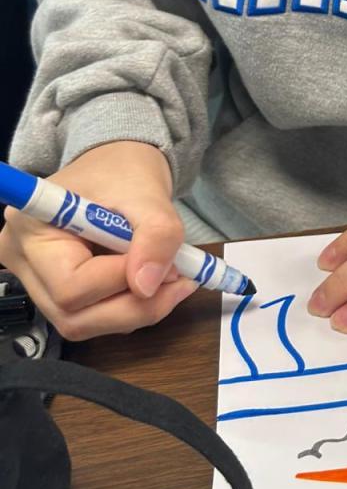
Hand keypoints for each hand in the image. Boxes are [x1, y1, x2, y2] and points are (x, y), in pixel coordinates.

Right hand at [0, 142, 195, 340]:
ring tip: (173, 278)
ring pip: (84, 324)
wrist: (118, 164)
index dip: (121, 282)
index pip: (70, 285)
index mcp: (31, 229)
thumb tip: (147, 287)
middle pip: (73, 316)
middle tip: (181, 280)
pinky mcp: (57, 291)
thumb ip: (156, 236)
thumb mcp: (148, 195)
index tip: (168, 264)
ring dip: (137, 311)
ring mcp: (36, 281)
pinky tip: (155, 282)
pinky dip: (131, 308)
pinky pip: (94, 316)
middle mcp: (23, 260)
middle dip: (135, 307)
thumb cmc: (124, 172)